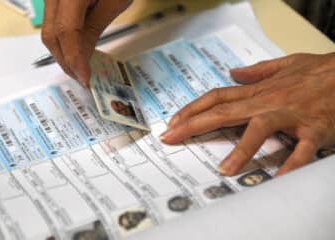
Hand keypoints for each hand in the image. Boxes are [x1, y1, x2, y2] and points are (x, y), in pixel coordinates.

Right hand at [41, 0, 131, 86]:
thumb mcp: (115, 2)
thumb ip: (94, 30)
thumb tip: (81, 60)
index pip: (66, 31)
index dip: (74, 58)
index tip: (85, 79)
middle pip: (51, 34)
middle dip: (66, 60)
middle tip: (82, 77)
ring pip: (48, 30)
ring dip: (63, 53)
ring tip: (80, 68)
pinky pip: (52, 23)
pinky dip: (63, 40)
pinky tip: (75, 50)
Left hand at [160, 53, 334, 176]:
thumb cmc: (321, 72)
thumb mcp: (286, 64)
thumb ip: (258, 71)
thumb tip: (233, 72)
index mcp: (260, 90)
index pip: (218, 98)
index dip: (193, 109)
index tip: (173, 121)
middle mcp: (270, 101)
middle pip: (225, 112)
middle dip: (194, 124)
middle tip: (171, 138)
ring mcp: (291, 116)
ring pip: (259, 129)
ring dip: (240, 150)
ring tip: (222, 169)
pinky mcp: (314, 129)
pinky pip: (301, 151)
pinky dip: (290, 165)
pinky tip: (276, 181)